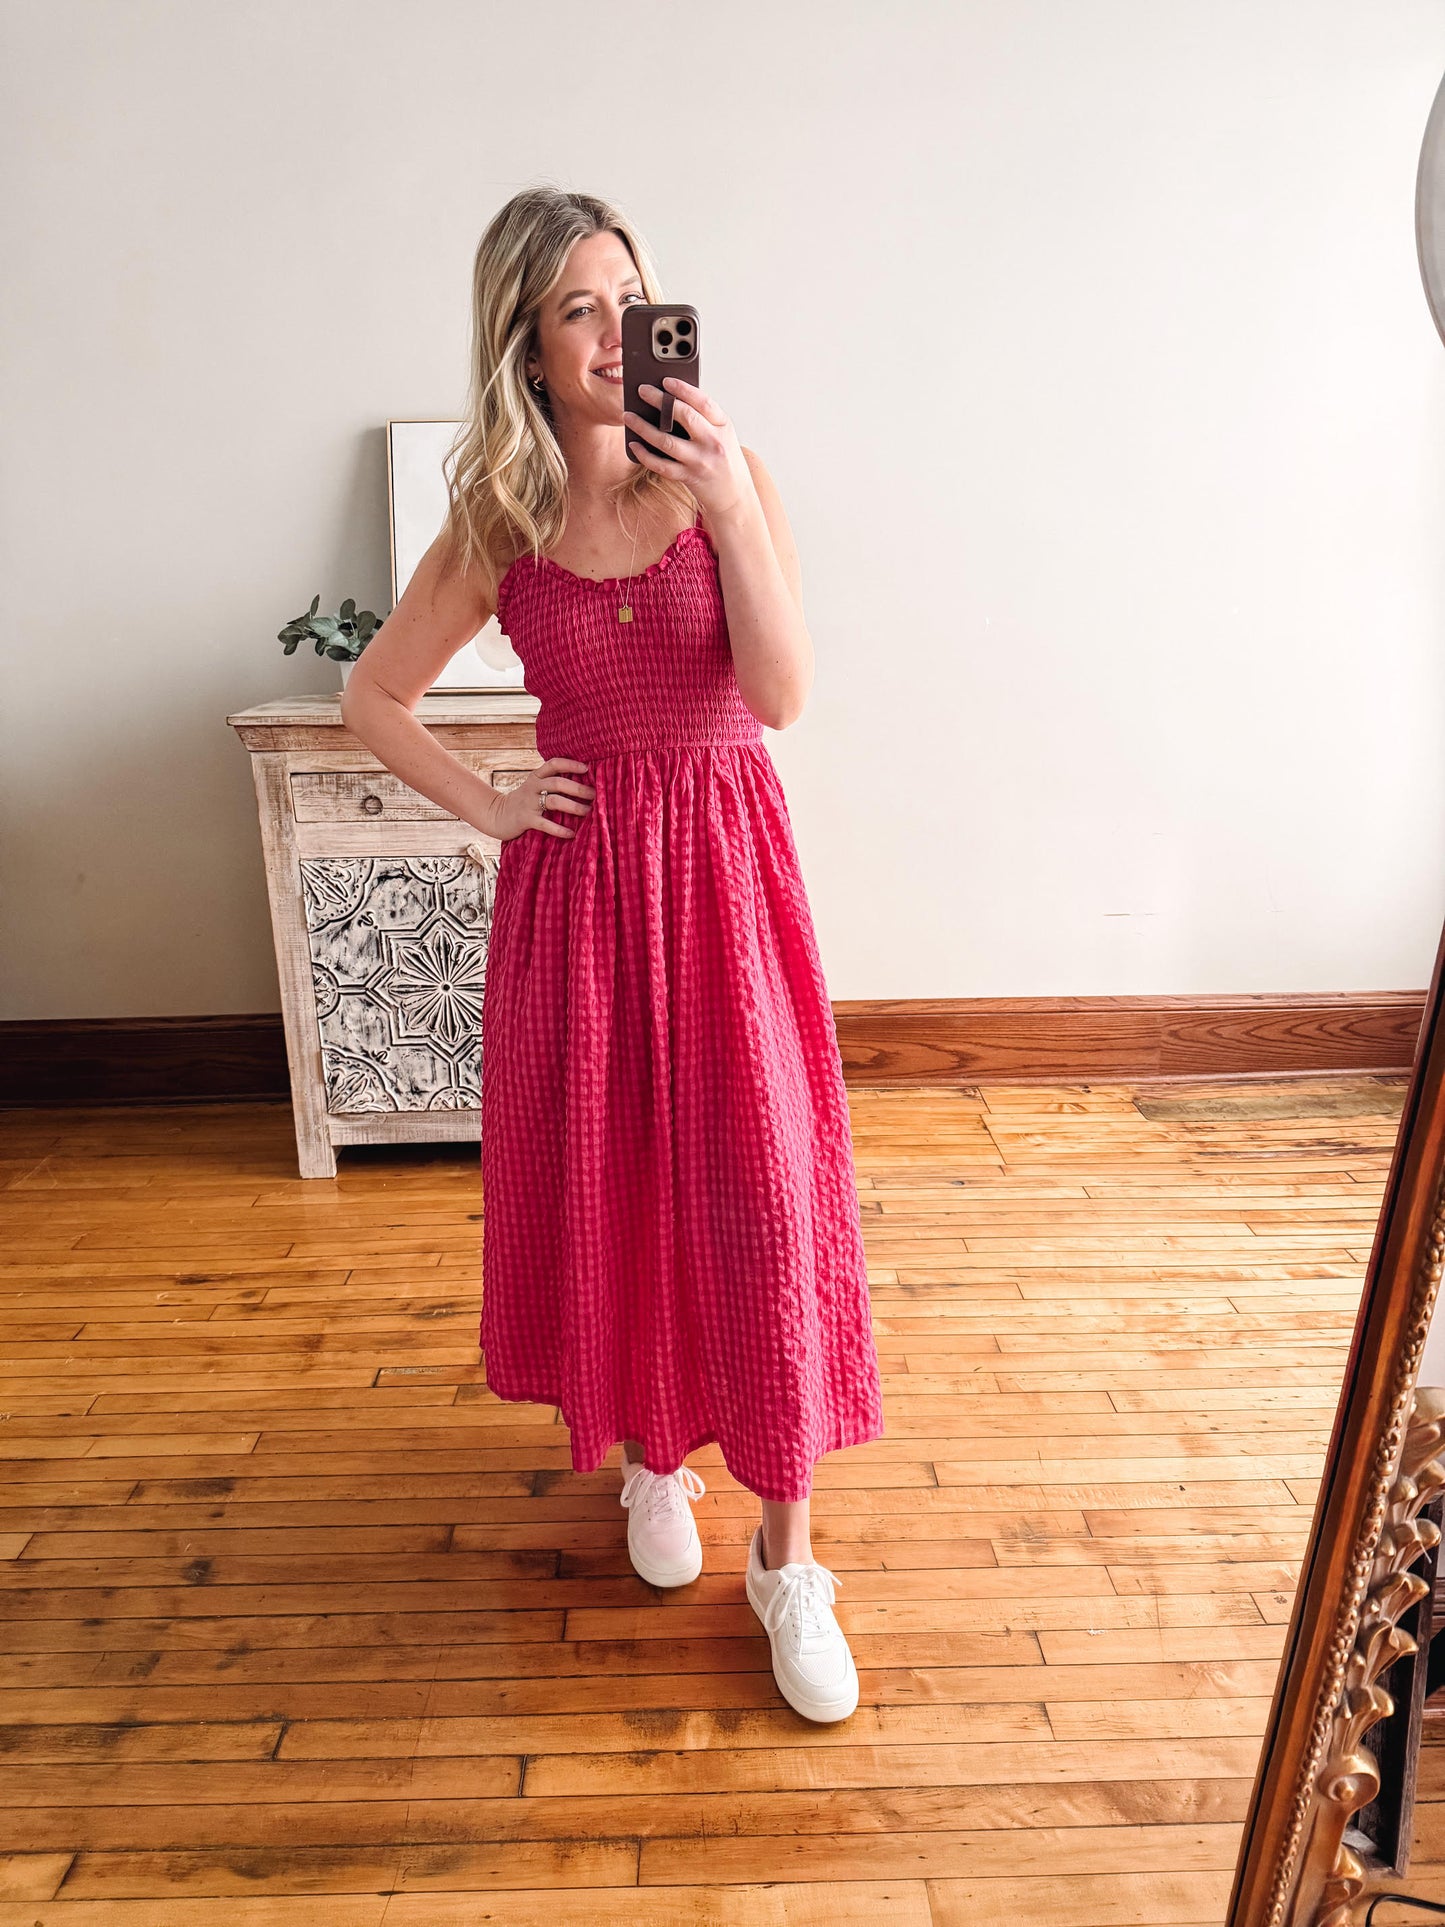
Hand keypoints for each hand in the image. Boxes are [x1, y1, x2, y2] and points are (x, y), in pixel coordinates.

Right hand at [489, 758, 593, 841]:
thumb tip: (583, 783)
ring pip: (554, 801)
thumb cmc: (525, 801)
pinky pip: (545, 824)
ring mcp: (529, 803)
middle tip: (594, 795)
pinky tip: (571, 833)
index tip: (587, 768)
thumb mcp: (535, 787)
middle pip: (558, 783)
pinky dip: (560, 830)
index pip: (554, 764)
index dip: (570, 764)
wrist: (498, 815)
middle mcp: (533, 787)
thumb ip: (552, 783)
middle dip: (578, 788)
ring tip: (587, 812)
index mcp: (536, 776)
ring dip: (573, 806)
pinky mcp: (525, 819)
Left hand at [624, 377, 754, 520]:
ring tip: (629, 416)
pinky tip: (634, 445)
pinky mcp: (689, 477)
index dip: (683, 389)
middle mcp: (713, 442)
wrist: (735, 495)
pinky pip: (661, 465)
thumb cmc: (724, 459)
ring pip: (666, 441)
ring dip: (643, 427)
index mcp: (723, 425)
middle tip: (642, 390)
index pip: (703, 402)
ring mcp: (700, 461)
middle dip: (660, 400)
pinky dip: (644, 455)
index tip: (666, 380)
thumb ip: (703, 419)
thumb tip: (669, 399)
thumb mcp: (722, 434)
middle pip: (684, 416)